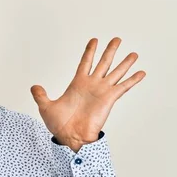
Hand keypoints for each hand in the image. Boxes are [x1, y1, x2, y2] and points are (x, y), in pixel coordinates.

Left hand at [31, 37, 145, 151]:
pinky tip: (141, 72)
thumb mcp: (46, 107)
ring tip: (134, 53)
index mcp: (77, 84)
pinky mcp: (109, 99)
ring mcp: (101, 91)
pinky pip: (123, 86)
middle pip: (103, 63)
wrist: (70, 137)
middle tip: (117, 39)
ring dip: (125, 63)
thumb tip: (34, 87)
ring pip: (116, 72)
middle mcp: (92, 85)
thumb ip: (41, 95)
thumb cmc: (59, 125)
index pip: (85, 62)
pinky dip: (133, 79)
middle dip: (110, 51)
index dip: (90, 51)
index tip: (95, 40)